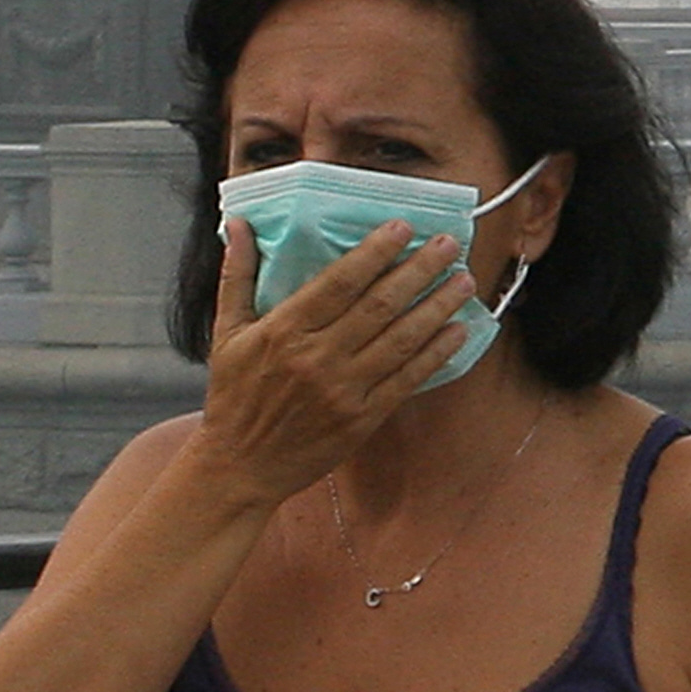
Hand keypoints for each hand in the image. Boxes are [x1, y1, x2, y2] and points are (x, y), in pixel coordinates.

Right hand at [193, 217, 472, 507]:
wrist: (239, 467)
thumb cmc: (233, 395)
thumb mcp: (226, 331)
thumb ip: (237, 274)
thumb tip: (240, 223)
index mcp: (284, 330)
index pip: (340, 282)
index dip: (376, 252)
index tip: (404, 227)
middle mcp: (317, 358)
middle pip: (380, 305)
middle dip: (420, 270)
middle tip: (450, 244)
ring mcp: (343, 391)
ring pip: (401, 339)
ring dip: (438, 307)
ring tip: (464, 280)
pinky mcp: (362, 419)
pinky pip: (407, 379)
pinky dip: (436, 354)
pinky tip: (458, 330)